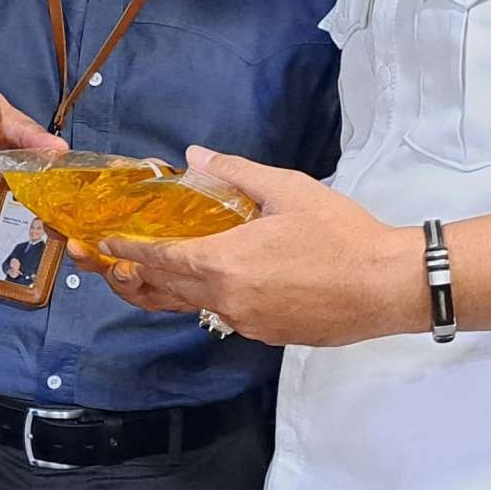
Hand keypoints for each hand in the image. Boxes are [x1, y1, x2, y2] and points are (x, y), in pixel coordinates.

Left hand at [72, 148, 422, 346]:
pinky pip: (228, 314)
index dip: (128, 252)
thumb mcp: (288, 189)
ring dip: (172, 290)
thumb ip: (236, 173)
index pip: (160, 259)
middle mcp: (227, 301)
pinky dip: (212, 297)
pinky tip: (222, 280)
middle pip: (167, 290)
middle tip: (111, 265)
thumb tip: (195, 155)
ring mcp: (248, 323)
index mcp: (225, 263)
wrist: (386, 286)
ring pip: (196, 306)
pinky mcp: (270, 334)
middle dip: (135, 276)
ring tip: (154, 274)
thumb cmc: (340, 234)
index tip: (104, 245)